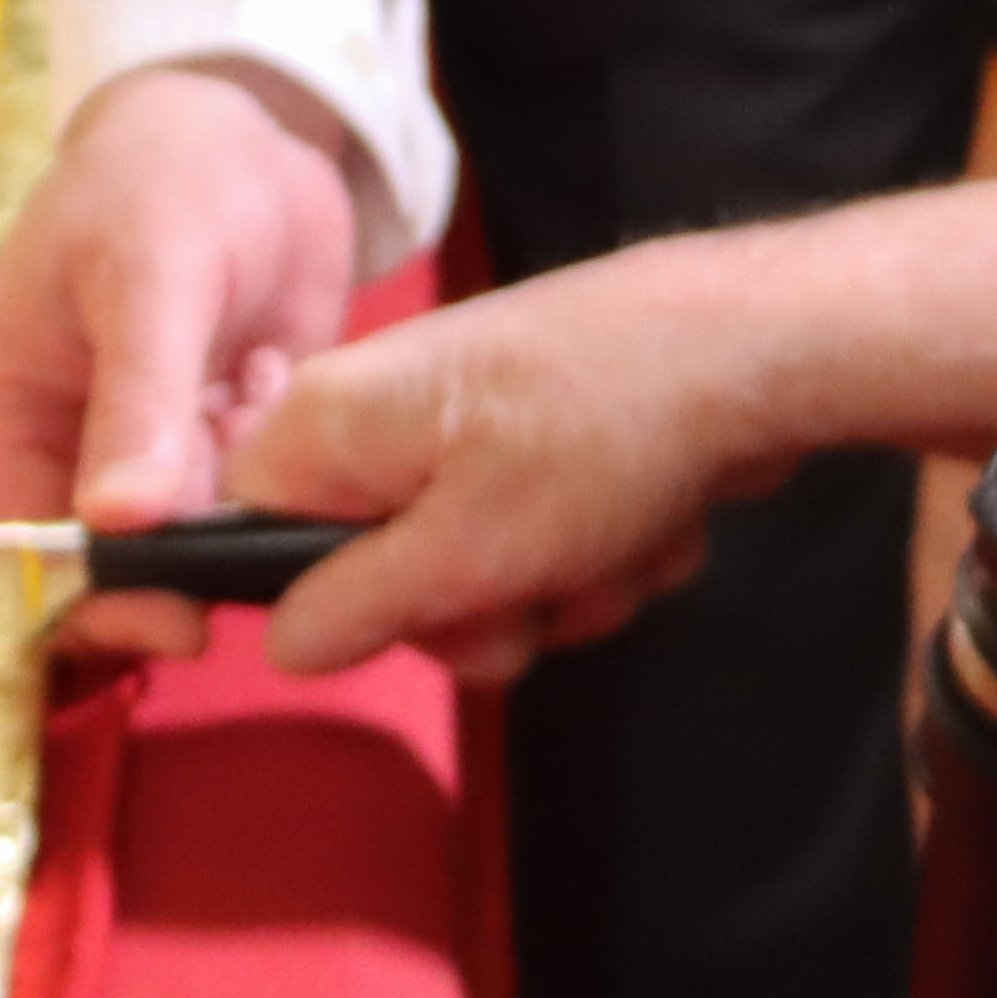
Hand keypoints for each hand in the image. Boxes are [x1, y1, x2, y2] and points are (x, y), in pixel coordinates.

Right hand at [0, 63, 374, 657]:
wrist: (243, 129)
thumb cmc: (158, 181)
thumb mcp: (145, 275)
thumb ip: (136, 397)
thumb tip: (118, 522)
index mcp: (12, 422)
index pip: (41, 556)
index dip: (106, 602)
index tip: (182, 621)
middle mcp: (76, 455)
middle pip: (124, 569)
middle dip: (196, 554)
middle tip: (263, 513)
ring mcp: (158, 457)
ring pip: (201, 542)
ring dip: (247, 492)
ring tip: (256, 380)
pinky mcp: (229, 445)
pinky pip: (260, 501)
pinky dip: (283, 457)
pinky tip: (274, 369)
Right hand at [225, 234, 792, 683]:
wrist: (750, 351)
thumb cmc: (598, 430)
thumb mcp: (460, 551)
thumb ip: (355, 606)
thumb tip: (283, 646)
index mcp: (331, 418)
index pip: (246, 529)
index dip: (311, 598)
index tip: (392, 619)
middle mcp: (387, 414)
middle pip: (373, 575)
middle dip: (470, 612)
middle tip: (523, 593)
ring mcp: (473, 428)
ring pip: (478, 575)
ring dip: (557, 591)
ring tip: (607, 542)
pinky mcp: (548, 445)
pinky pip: (548, 545)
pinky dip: (604, 552)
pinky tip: (649, 519)